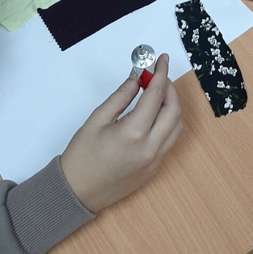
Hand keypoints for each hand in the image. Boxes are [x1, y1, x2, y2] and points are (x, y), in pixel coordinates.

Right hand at [61, 54, 181, 212]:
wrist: (76, 193)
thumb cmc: (82, 157)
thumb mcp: (98, 118)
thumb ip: (122, 95)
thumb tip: (137, 77)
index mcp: (134, 133)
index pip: (156, 95)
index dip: (160, 73)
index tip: (162, 60)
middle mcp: (150, 148)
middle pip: (173, 109)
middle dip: (169, 88)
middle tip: (157, 75)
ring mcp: (155, 161)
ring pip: (176, 126)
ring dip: (171, 106)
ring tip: (156, 93)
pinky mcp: (154, 169)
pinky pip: (170, 140)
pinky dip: (168, 123)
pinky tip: (154, 114)